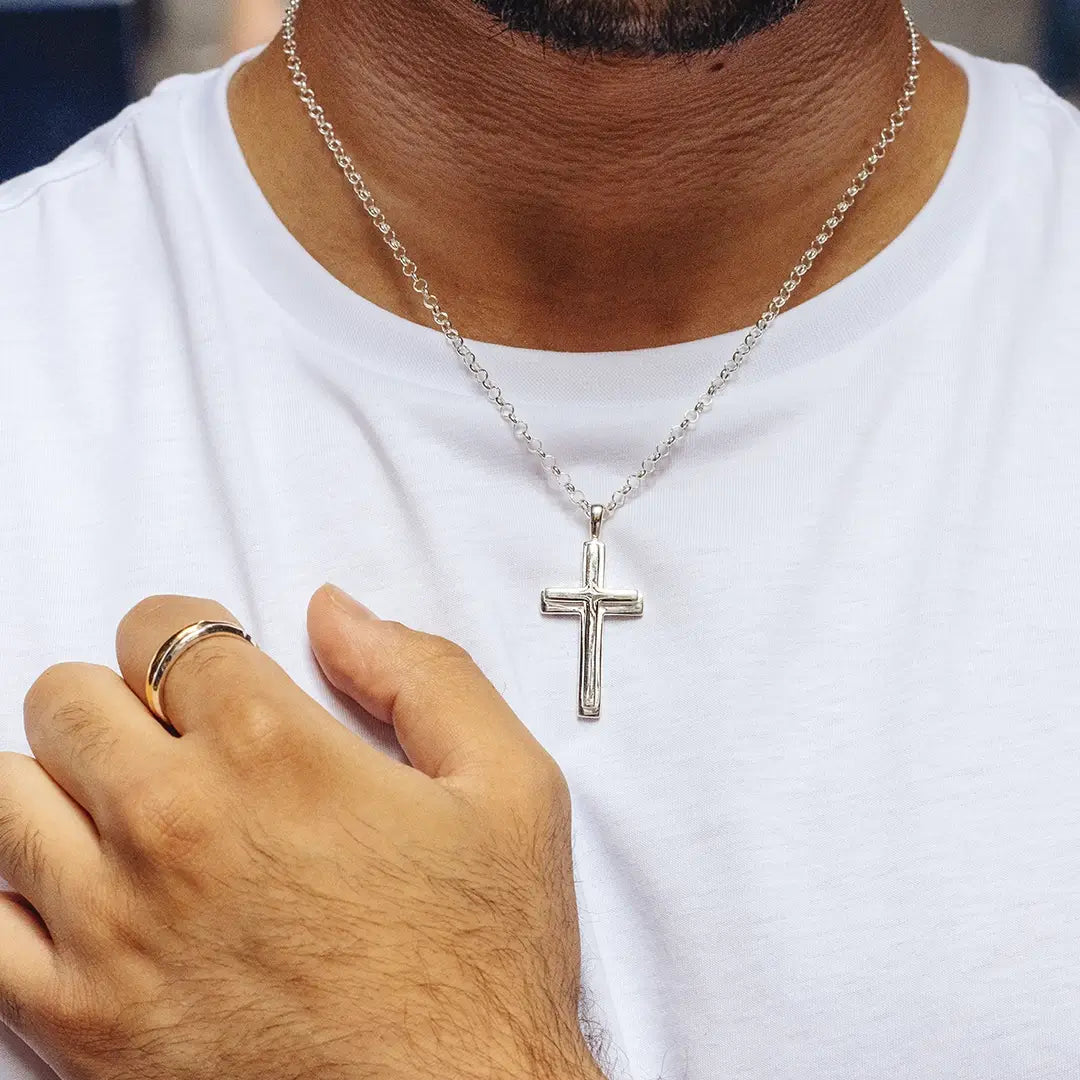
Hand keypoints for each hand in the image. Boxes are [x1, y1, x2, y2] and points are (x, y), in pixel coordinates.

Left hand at [0, 587, 604, 1079]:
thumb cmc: (482, 960)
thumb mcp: (511, 785)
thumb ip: (423, 673)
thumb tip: (336, 613)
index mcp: (275, 752)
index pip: (165, 632)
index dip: (187, 635)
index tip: (206, 666)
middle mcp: (176, 825)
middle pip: (68, 698)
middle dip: (118, 697)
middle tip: (167, 735)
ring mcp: (113, 926)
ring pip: (4, 794)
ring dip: (57, 782)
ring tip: (123, 809)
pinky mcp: (80, 1022)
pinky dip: (13, 891)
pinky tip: (77, 895)